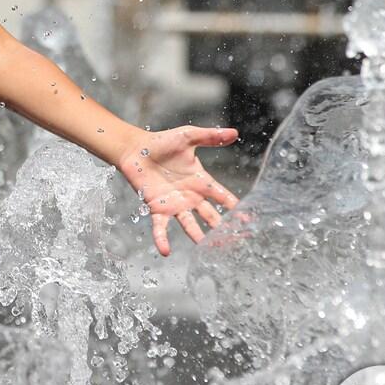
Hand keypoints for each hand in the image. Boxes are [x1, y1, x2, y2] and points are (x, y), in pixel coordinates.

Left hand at [116, 125, 241, 256]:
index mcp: (201, 181)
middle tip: (237, 241)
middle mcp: (190, 196)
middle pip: (211, 216)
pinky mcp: (156, 208)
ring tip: (210, 251)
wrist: (136, 149)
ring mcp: (174, 204)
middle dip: (224, 229)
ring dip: (199, 238)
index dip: (236, 208)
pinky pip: (160, 227)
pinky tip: (166, 251)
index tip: (249, 220)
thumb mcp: (188, 137)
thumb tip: (234, 133)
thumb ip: (210, 137)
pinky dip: (162, 239)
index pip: (223, 197)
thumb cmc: (162, 143)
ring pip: (190, 226)